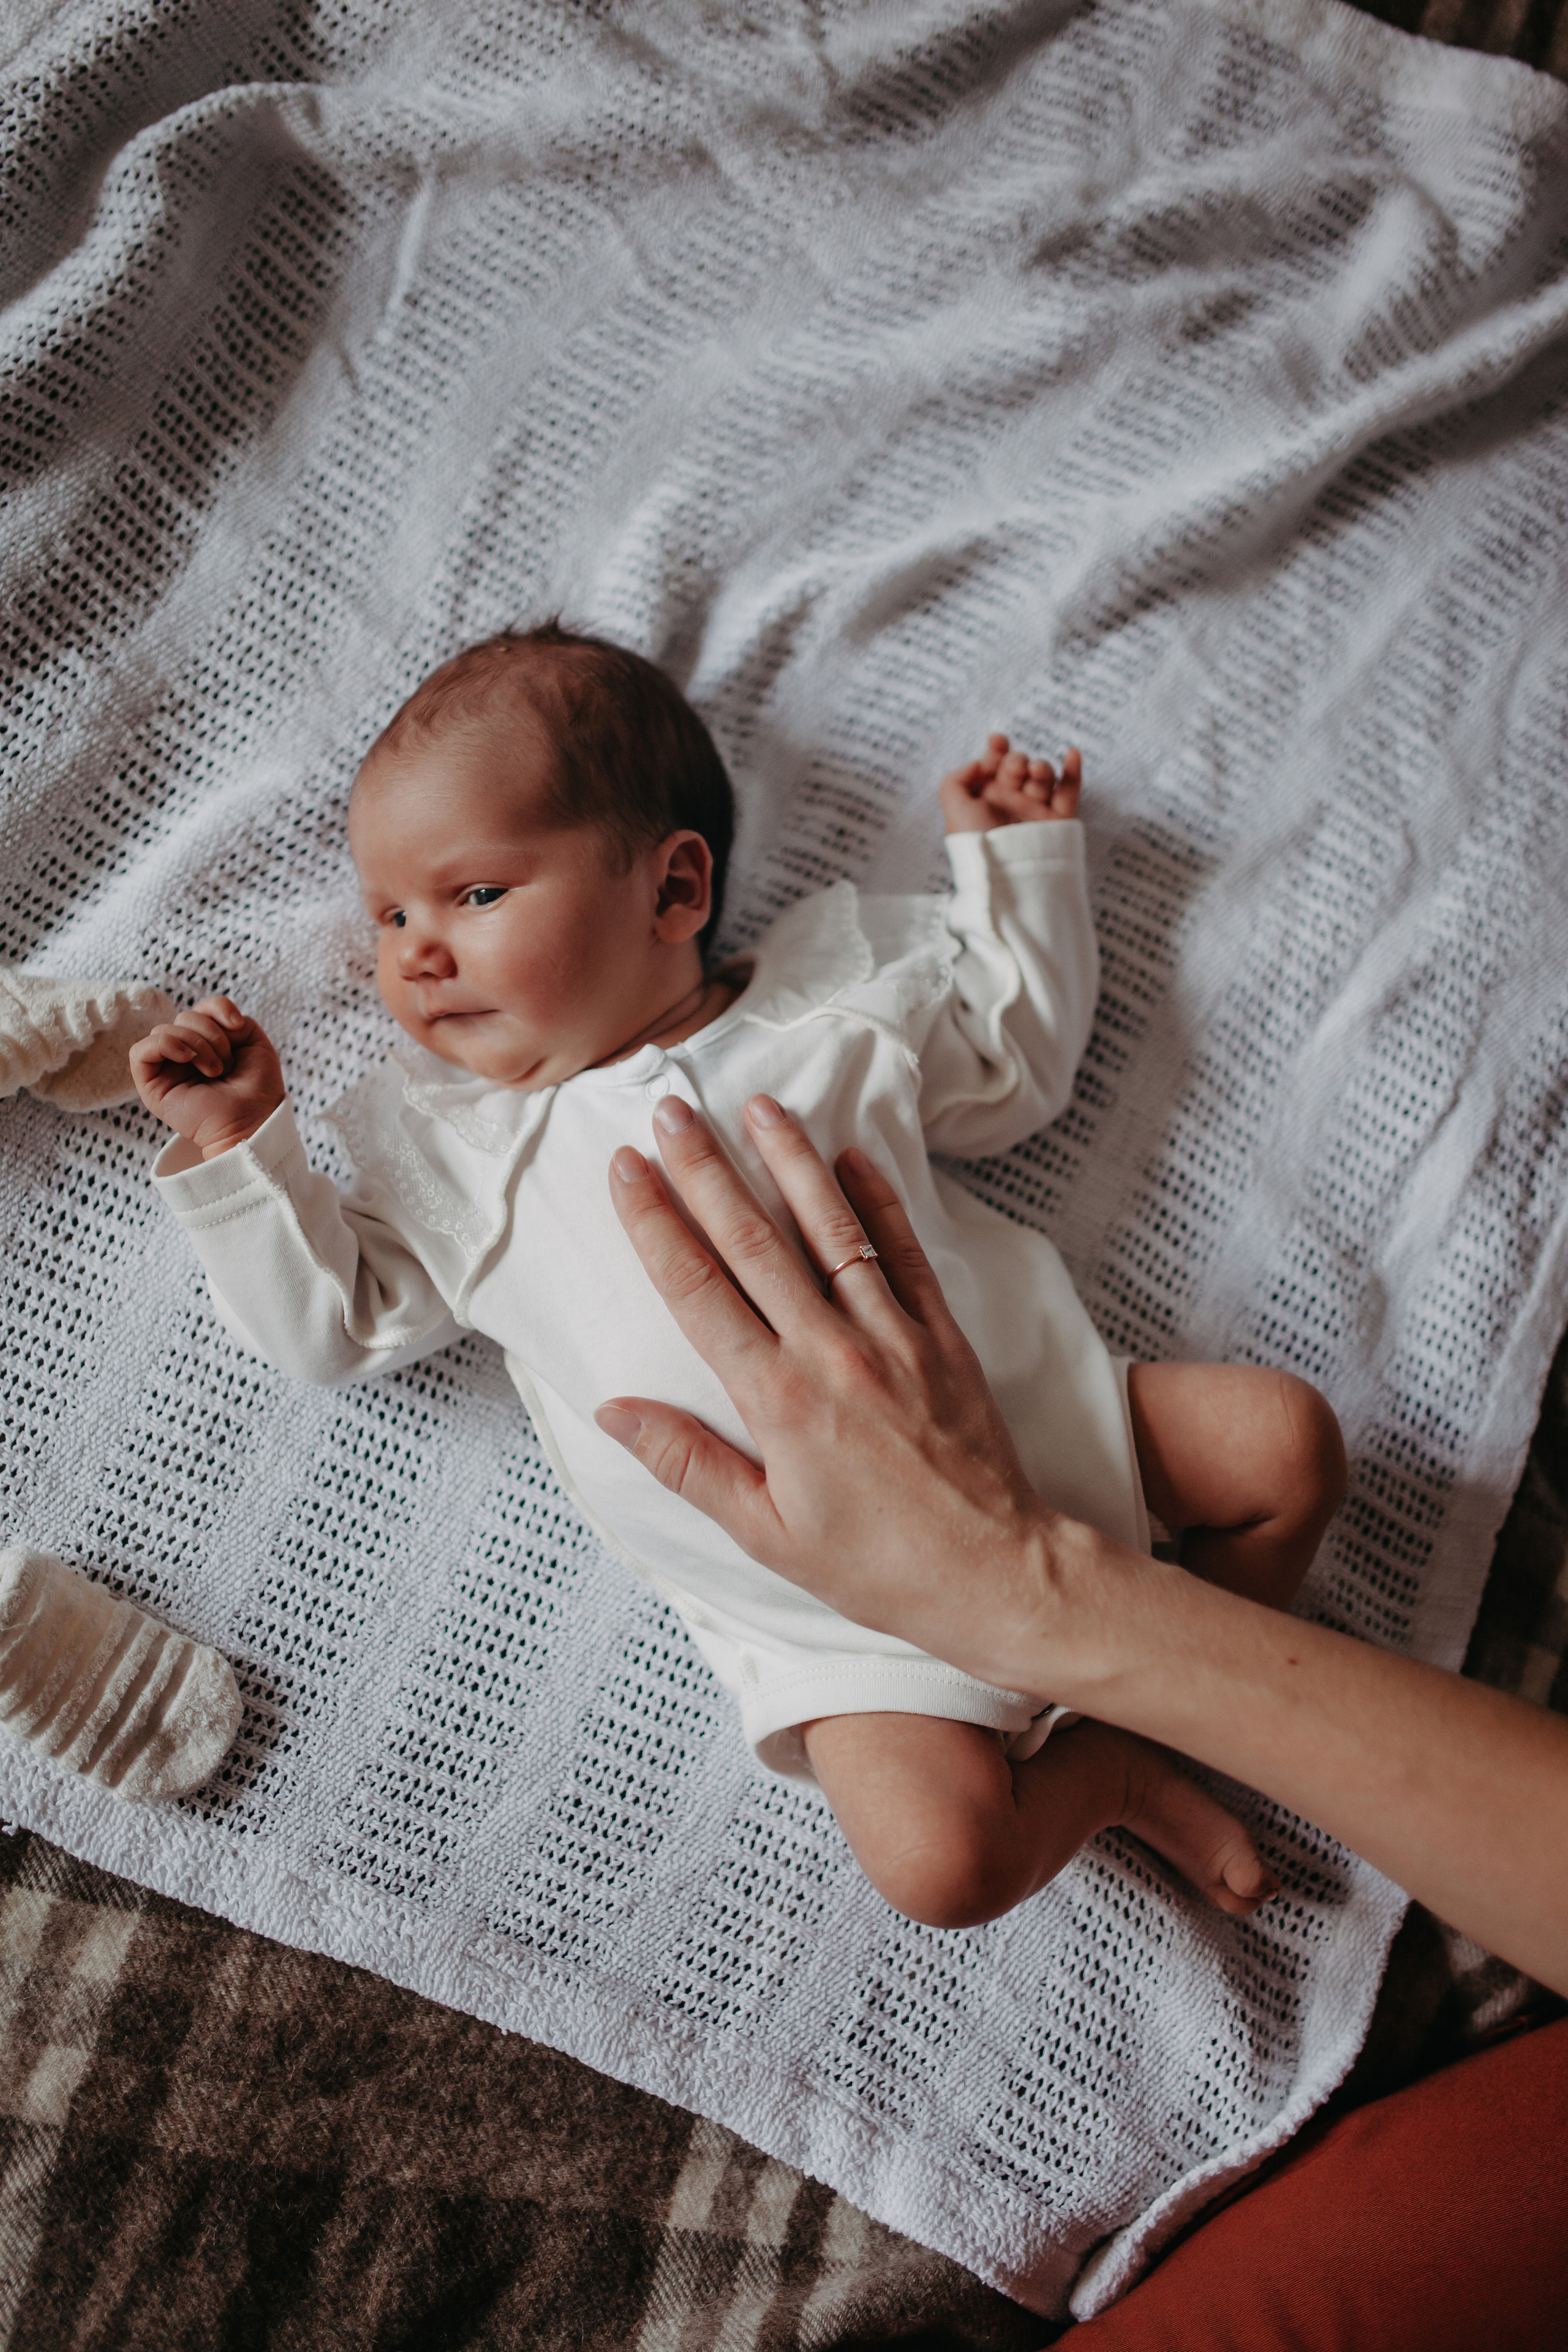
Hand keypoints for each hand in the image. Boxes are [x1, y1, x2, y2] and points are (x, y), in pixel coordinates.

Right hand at [129, 996, 285, 1158]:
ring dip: (195, 1044)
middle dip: (210, 1034)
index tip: (237, 1024)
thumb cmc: (257, 1087)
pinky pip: (139, 1051)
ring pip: (164, 1030)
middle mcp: (184, 1054)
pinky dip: (164, 1045)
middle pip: (184, 1017)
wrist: (253, 1120)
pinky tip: (186, 1058)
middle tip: (227, 1063)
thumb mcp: (253, 1040)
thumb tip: (204, 1015)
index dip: (217, 1008)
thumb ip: (229, 1018)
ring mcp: (166, 1068)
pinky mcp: (150, 1085)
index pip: (200, 1009)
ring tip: (215, 1070)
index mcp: (206, 1043)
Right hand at [595, 1092, 1071, 1694]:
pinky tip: (852, 1156)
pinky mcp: (943, 1339)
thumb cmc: (876, 1567)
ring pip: (831, 1230)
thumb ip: (687, 1463)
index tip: (627, 1167)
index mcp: (777, 1401)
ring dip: (790, 1162)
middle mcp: (831, 1353)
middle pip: (753, 1242)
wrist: (995, 1575)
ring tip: (757, 1106)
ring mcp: (893, 1338)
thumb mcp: (765, 1532)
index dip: (655, 1223)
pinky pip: (905, 1255)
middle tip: (670, 1110)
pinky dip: (878, 1201)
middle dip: (706, 1169)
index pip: (698, 1291)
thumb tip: (612, 1410)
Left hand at [939, 733, 1081, 831]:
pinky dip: (1073, 771)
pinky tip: (1072, 753)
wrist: (1006, 872)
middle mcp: (1012, 802)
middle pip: (1020, 766)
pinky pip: (1070, 790)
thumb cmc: (977, 841)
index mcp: (987, 798)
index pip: (994, 765)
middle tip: (1016, 769)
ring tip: (1035, 772)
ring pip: (1043, 776)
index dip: (996, 750)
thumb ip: (956, 779)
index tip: (997, 742)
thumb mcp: (953, 808)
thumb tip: (977, 764)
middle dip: (1016, 761)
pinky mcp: (1059, 819)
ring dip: (1041, 767)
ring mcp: (1036, 810)